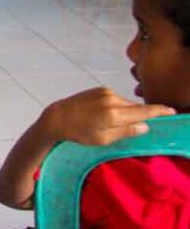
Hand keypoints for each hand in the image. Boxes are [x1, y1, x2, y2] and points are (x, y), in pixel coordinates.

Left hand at [41, 87, 174, 145]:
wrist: (57, 117)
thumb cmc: (78, 133)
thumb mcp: (103, 139)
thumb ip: (126, 132)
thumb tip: (145, 126)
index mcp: (113, 113)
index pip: (144, 111)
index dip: (159, 111)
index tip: (171, 112)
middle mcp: (112, 99)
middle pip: (135, 107)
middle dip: (138, 116)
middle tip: (131, 128)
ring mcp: (105, 92)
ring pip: (126, 103)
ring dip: (126, 112)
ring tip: (110, 123)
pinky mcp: (99, 89)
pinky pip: (116, 99)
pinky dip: (117, 107)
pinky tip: (103, 115)